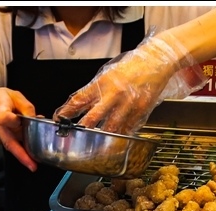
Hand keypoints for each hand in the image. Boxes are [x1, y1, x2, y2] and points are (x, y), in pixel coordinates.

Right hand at [0, 88, 37, 170]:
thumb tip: (37, 119)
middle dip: (21, 155)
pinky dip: (19, 144)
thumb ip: (26, 106)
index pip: (4, 117)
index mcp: (0, 108)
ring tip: (32, 157)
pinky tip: (23, 140)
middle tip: (32, 165)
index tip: (19, 123)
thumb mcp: (13, 95)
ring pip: (11, 144)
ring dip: (23, 151)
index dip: (12, 121)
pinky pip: (10, 144)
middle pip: (8, 141)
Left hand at [53, 32, 205, 134]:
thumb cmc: (131, 66)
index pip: (79, 99)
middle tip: (73, 137)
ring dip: (102, 137)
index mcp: (102, 82)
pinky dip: (120, 135)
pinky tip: (115, 141)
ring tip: (95, 145)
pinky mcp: (140, 110)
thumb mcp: (108, 74)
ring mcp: (128, 104)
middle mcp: (114, 94)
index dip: (67, 111)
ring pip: (111, 128)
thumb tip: (80, 105)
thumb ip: (95, 90)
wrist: (156, 60)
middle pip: (93, 117)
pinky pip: (128, 128)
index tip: (59, 118)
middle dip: (82, 129)